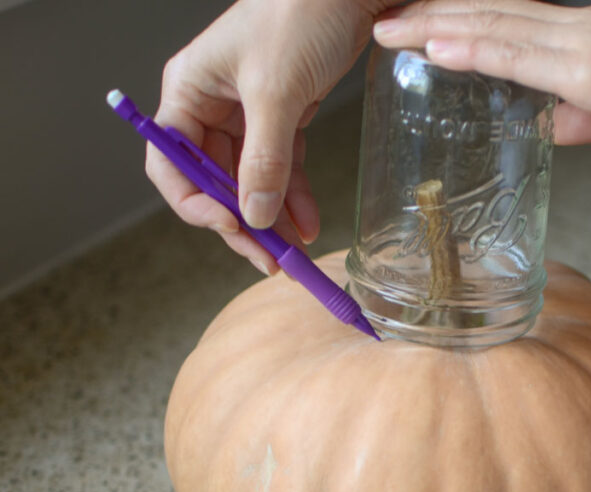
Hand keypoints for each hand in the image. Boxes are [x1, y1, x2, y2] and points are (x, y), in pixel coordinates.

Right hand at [147, 0, 398, 272]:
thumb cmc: (301, 14)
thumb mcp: (277, 92)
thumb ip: (265, 157)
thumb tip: (255, 214)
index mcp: (189, 90)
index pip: (171, 161)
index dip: (194, 202)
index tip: (230, 227)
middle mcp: (212, 102)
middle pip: (213, 179)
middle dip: (240, 221)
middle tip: (267, 257)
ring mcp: (249, 111)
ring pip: (250, 178)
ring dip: (271, 217)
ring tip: (293, 253)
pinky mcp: (285, 114)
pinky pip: (282, 165)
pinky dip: (294, 195)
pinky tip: (308, 223)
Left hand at [373, 0, 590, 151]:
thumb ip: (580, 118)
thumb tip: (546, 127)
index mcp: (586, 34)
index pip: (509, 21)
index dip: (462, 21)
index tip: (423, 23)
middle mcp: (577, 27)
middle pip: (491, 14)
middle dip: (433, 15)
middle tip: (385, 17)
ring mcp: (580, 42)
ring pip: (495, 25)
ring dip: (438, 25)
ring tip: (391, 27)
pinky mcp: (588, 68)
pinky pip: (519, 54)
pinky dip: (474, 48)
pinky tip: (436, 46)